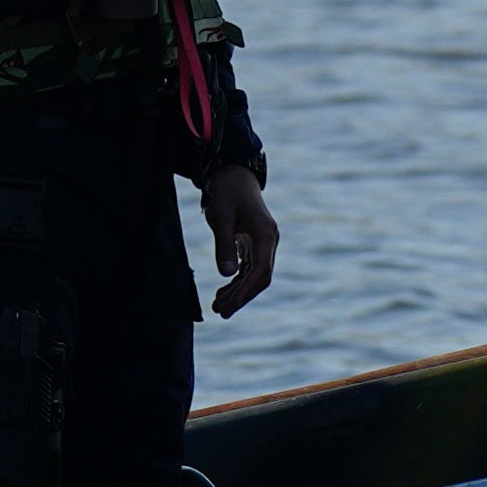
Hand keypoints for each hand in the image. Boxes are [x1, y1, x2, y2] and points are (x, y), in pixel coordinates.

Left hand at [199, 168, 281, 315]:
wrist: (233, 174)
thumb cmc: (226, 192)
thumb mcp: (220, 217)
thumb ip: (224, 245)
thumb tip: (226, 275)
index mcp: (266, 234)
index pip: (261, 270)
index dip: (247, 290)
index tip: (231, 305)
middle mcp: (269, 241)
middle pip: (260, 277)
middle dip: (242, 296)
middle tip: (221, 312)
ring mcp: (262, 243)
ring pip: (254, 275)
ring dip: (238, 292)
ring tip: (217, 307)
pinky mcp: (253, 243)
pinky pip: (248, 268)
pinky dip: (236, 281)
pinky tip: (222, 292)